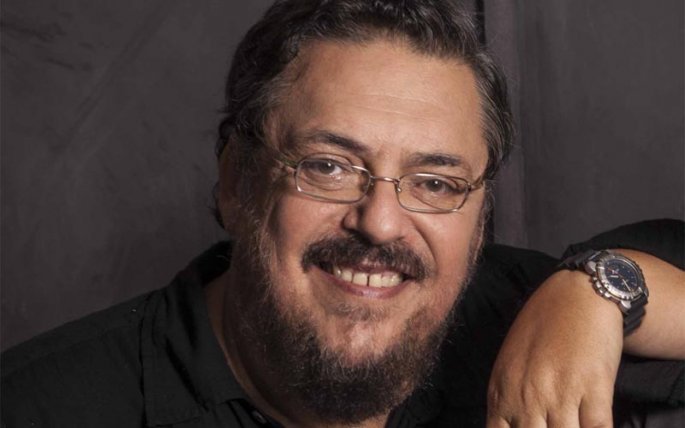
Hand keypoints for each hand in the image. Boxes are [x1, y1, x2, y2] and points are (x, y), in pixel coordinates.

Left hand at [486, 270, 622, 426]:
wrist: (577, 294)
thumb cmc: (542, 328)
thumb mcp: (509, 365)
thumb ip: (507, 402)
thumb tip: (509, 426)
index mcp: (502, 393)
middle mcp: (527, 398)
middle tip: (552, 425)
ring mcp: (560, 395)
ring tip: (573, 424)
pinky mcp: (594, 389)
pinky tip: (595, 424)